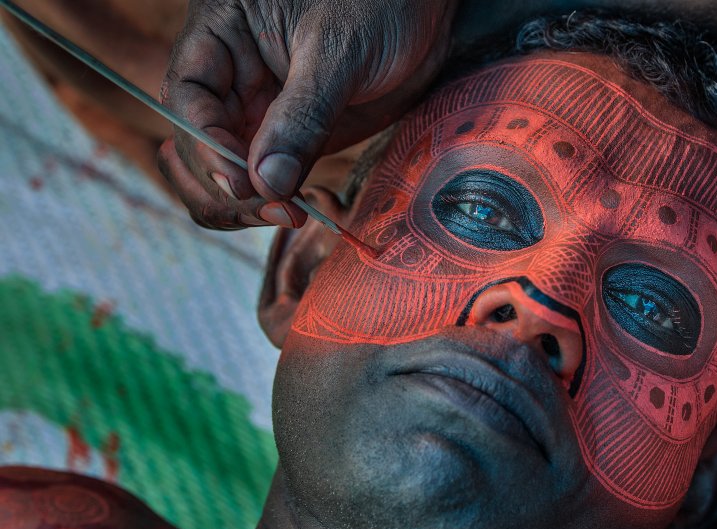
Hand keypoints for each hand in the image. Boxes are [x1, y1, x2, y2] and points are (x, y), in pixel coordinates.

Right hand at [158, 0, 456, 229]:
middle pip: (196, 145)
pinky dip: (274, 204)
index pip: (187, 98)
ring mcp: (260, 115)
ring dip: (243, 206)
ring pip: (224, 173)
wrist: (424, 13)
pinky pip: (268, 182)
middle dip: (223, 186)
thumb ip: (301, 116)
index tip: (240, 183)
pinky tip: (298, 213)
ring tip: (288, 216)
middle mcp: (232, 80)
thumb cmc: (378, 5)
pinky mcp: (293, 141)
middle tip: (272, 210)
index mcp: (222, 37)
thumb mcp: (338, 53)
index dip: (205, 145)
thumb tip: (266, 184)